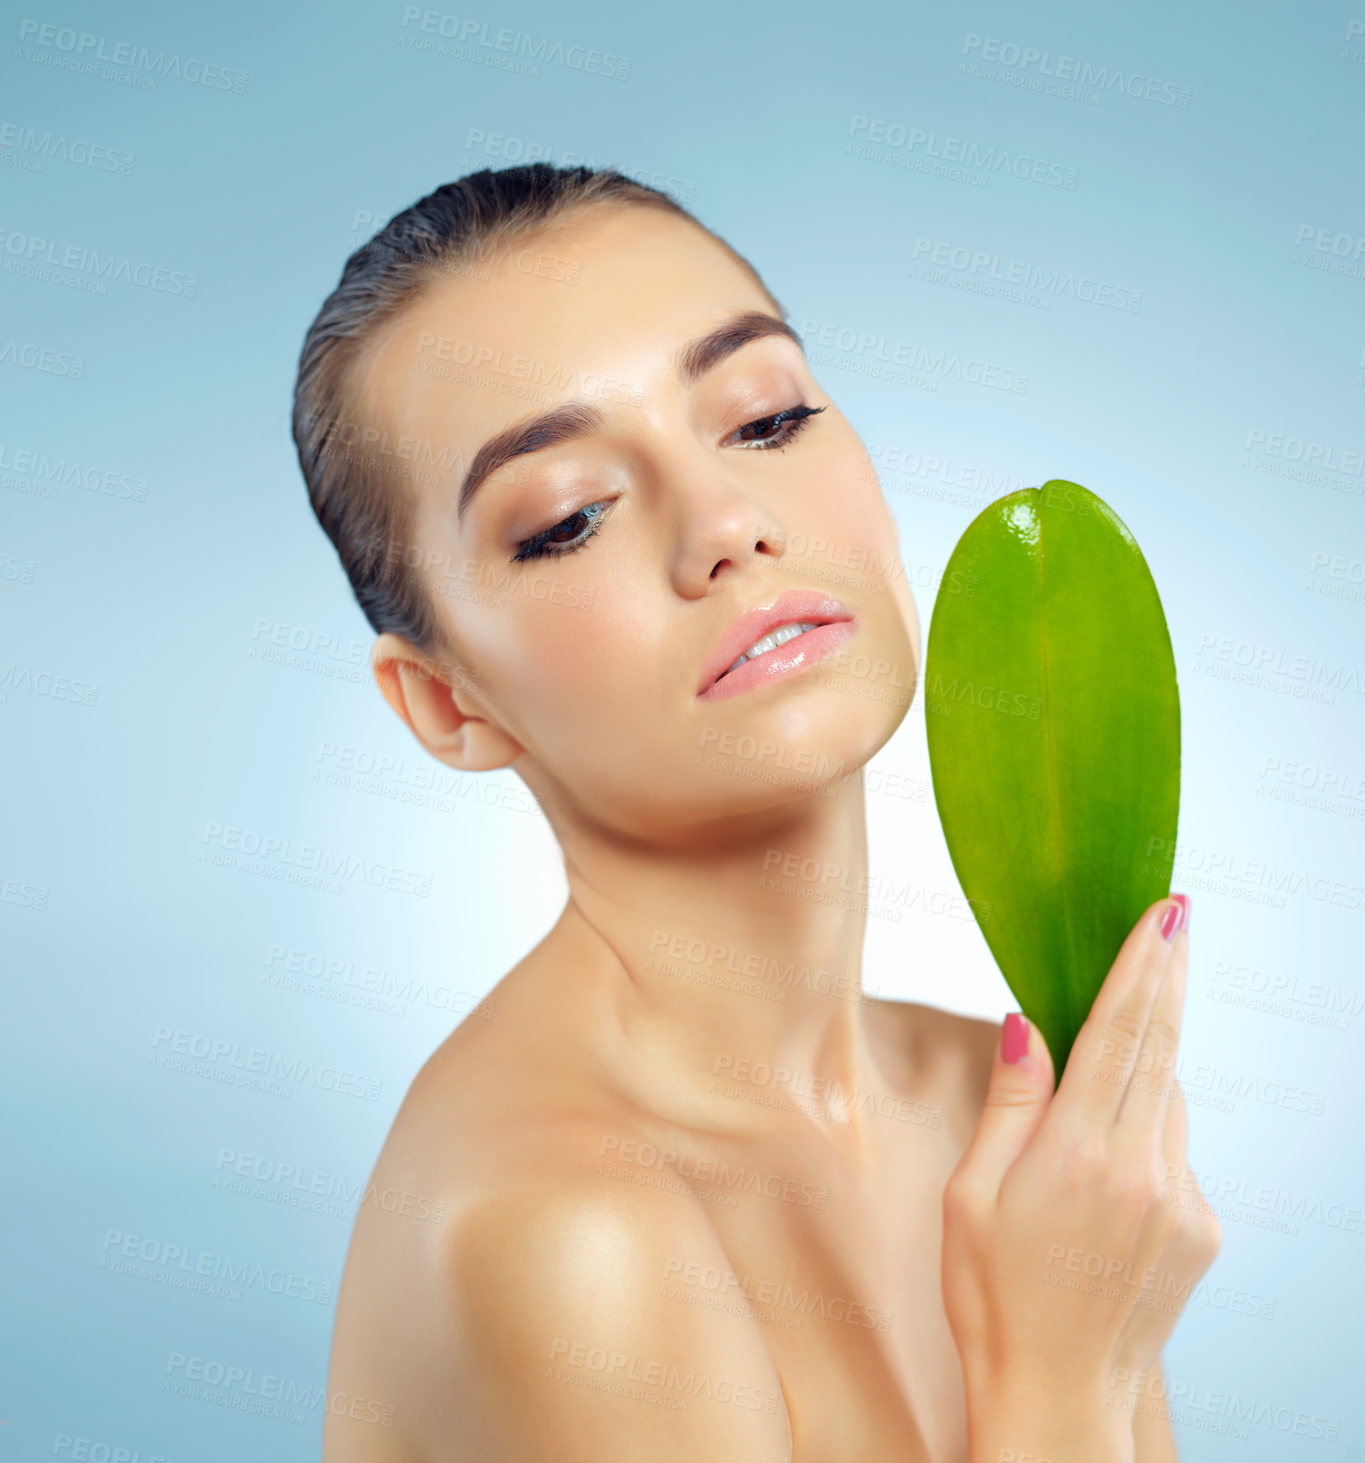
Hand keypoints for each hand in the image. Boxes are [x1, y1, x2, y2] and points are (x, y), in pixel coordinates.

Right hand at [941, 894, 1222, 1461]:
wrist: (1056, 1396)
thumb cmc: (992, 1296)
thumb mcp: (969, 1195)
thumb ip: (1009, 1103)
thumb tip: (1028, 1021)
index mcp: (1077, 1156)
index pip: (1119, 1034)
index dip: (1142, 967)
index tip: (1163, 914)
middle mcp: (1143, 1171)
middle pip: (1163, 1048)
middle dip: (1170, 976)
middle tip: (1178, 916)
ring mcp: (1181, 1202)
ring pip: (1172, 1100)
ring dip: (1151, 1062)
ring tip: (1113, 1055)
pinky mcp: (1201, 1230)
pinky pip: (1178, 1150)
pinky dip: (1151, 1128)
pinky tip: (1110, 1161)